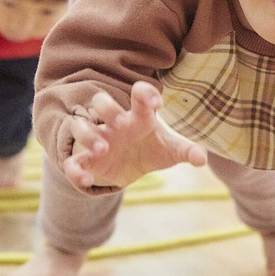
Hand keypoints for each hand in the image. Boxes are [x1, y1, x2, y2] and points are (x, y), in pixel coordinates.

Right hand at [63, 81, 206, 188]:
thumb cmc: (153, 148)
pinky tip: (86, 181)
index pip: (139, 94)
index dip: (146, 94)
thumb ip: (187, 152)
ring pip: (80, 126)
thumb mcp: (172, 151)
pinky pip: (72, 163)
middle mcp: (114, 123)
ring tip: (102, 149)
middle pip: (101, 101)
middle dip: (108, 108)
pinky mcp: (87, 161)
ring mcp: (97, 139)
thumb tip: (202, 159)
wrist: (133, 166)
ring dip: (88, 135)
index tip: (158, 103)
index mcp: (138, 115)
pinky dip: (75, 171)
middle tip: (121, 122)